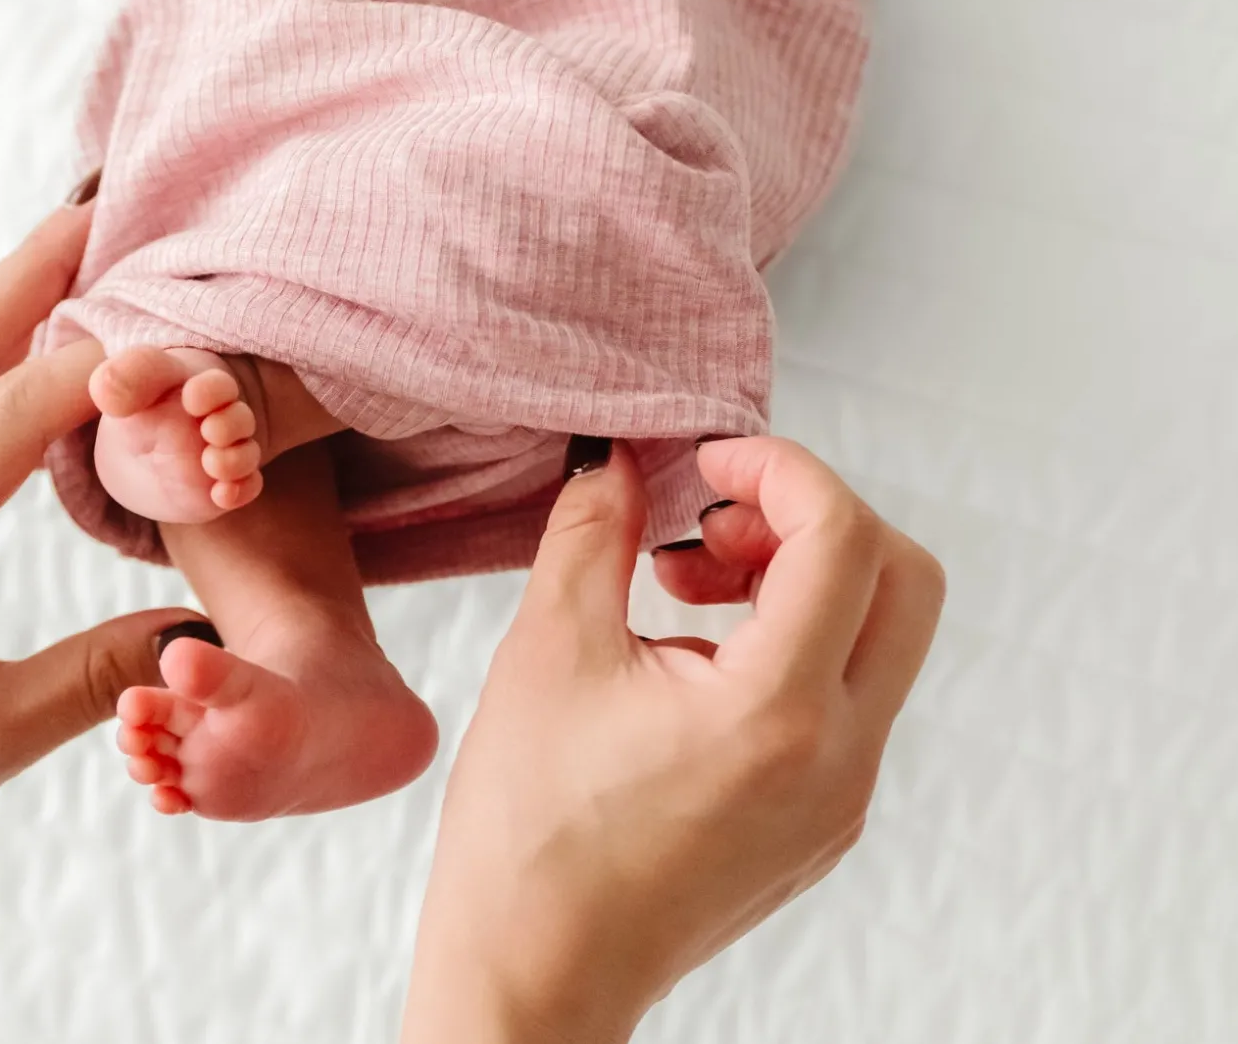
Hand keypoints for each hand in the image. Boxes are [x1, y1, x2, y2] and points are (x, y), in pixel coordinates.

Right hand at [403, 436, 944, 1043]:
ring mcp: (844, 797)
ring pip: (882, 634)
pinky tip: (696, 651)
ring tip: (688, 587)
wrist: (535, 974)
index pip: (843, 536)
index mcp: (776, 714)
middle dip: (811, 518)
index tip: (708, 460)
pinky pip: (850, 692)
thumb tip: (618, 456)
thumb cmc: (529, 833)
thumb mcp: (548, 651)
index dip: (779, 468)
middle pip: (903, 577)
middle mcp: (839, 758)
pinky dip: (794, 638)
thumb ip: (593, 529)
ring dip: (801, 576)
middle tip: (715, 523)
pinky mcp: (827, 817)